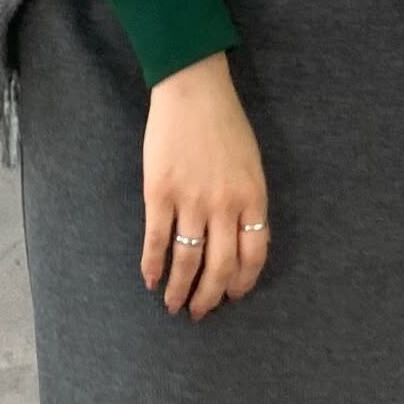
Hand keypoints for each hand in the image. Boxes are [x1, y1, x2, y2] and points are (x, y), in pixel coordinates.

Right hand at [141, 51, 270, 320]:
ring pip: (187, 262)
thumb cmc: (224, 123)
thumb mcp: (251, 164)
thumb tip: (240, 240)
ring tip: (172, 304)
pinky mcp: (160, 193)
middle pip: (220, 268)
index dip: (241, 283)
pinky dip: (152, 265)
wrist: (193, 89)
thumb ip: (248, 201)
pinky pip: (157, 240)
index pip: (253, 256)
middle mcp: (225, 206)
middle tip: (199, 313)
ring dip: (179, 290)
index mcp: (252, 198)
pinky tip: (150, 279)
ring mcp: (191, 201)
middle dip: (209, 298)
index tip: (231, 295)